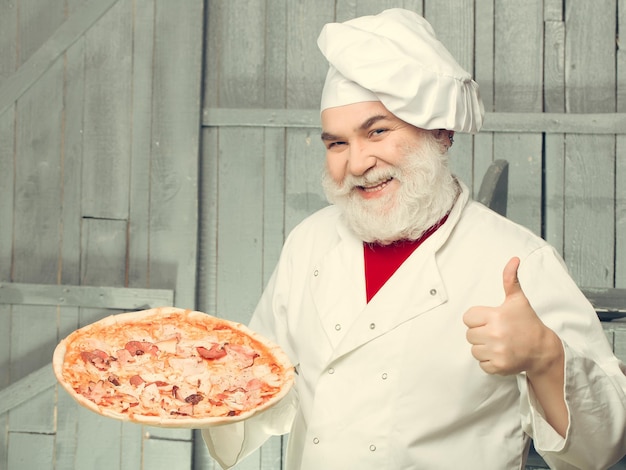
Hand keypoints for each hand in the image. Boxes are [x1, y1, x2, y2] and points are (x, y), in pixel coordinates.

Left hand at [463, 257, 557, 375]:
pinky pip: (481, 363)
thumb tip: (514, 259)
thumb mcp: (518, 300)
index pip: (468, 318)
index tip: (491, 320)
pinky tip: (501, 354)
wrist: (542, 349)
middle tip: (496, 332)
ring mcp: (497, 352)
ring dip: (483, 348)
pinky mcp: (498, 366)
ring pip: (473, 350)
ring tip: (499, 343)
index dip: (477, 319)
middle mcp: (495, 334)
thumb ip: (510, 279)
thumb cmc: (527, 322)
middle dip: (480, 333)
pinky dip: (489, 361)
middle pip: (469, 335)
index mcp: (496, 316)